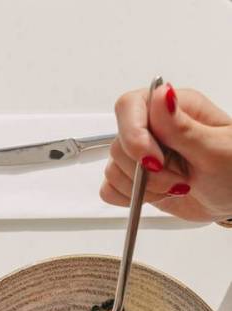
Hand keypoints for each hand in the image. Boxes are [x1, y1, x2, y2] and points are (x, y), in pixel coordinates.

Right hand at [100, 83, 231, 221]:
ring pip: (113, 168)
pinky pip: (109, 188)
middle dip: (143, 171)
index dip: (133, 134)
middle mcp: (156, 127)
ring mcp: (143, 153)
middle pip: (119, 143)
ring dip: (141, 188)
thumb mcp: (216, 149)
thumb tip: (160, 95)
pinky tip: (155, 195)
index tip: (152, 160)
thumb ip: (183, 126)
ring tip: (173, 187)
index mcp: (177, 107)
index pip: (130, 106)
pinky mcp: (134, 178)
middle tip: (176, 178)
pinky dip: (128, 198)